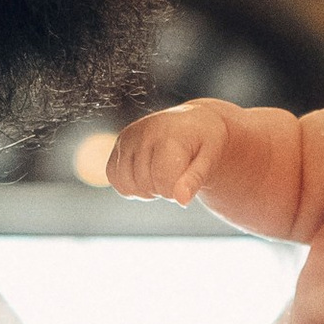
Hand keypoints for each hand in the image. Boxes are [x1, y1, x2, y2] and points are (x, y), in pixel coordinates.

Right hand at [108, 102, 230, 205]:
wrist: (194, 122)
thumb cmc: (205, 143)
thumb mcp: (209, 159)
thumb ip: (195, 180)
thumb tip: (181, 200)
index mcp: (168, 136)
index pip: (163, 183)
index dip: (176, 192)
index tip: (187, 180)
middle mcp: (144, 133)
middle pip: (145, 185)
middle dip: (162, 189)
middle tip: (176, 174)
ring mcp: (128, 137)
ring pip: (127, 184)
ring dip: (145, 189)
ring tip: (162, 173)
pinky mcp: (119, 142)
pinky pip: (114, 177)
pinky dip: (129, 184)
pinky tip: (147, 174)